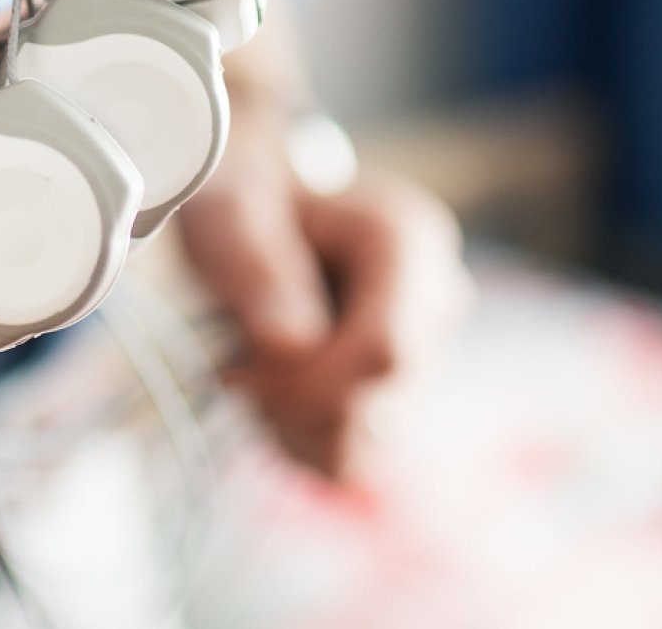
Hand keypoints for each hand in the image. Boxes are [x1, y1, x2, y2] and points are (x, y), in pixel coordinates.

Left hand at [175, 102, 470, 481]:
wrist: (253, 211)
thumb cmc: (241, 204)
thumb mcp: (226, 214)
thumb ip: (254, 265)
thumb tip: (292, 346)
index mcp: (408, 241)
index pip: (385, 353)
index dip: (308, 383)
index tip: (239, 370)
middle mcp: (435, 301)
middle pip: (380, 404)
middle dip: (294, 401)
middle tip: (236, 364)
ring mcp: (424, 354)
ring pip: (369, 445)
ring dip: (294, 424)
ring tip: (255, 370)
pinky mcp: (398, 394)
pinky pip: (356, 457)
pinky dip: (301, 438)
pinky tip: (273, 392)